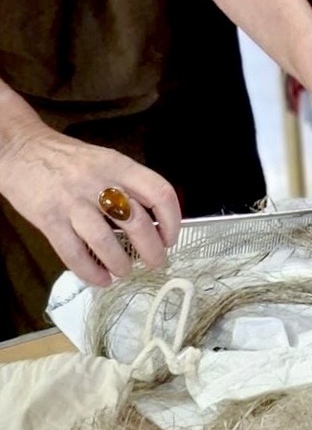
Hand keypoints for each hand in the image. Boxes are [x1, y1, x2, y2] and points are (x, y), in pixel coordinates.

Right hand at [0, 117, 179, 286]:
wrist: (21, 150)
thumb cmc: (68, 159)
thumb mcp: (105, 160)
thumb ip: (128, 184)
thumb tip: (154, 219)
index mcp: (118, 166)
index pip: (159, 193)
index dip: (172, 220)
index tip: (170, 237)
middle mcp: (98, 183)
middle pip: (136, 222)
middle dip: (152, 250)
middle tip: (155, 262)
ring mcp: (72, 202)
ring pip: (106, 241)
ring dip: (121, 263)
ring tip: (125, 272)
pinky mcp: (49, 220)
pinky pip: (74, 253)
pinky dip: (91, 272)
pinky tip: (100, 279)